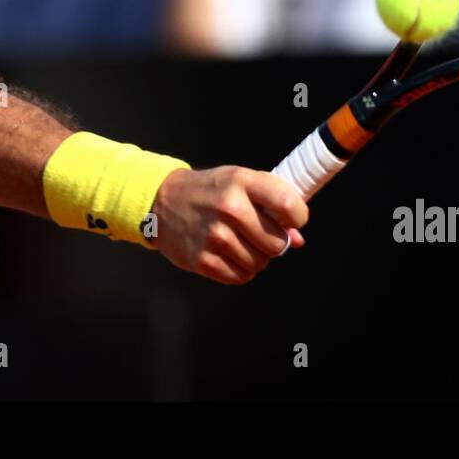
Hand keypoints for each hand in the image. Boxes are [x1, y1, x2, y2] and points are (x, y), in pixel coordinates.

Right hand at [150, 166, 308, 284]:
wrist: (160, 202)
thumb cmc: (208, 191)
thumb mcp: (240, 182)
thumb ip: (273, 203)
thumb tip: (297, 240)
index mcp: (242, 182)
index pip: (290, 205)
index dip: (297, 217)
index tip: (290, 219)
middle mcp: (230, 208)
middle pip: (278, 244)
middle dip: (274, 242)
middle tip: (257, 233)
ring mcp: (215, 236)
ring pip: (260, 263)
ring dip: (255, 257)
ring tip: (238, 241)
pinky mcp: (203, 260)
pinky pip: (241, 277)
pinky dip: (239, 269)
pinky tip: (228, 253)